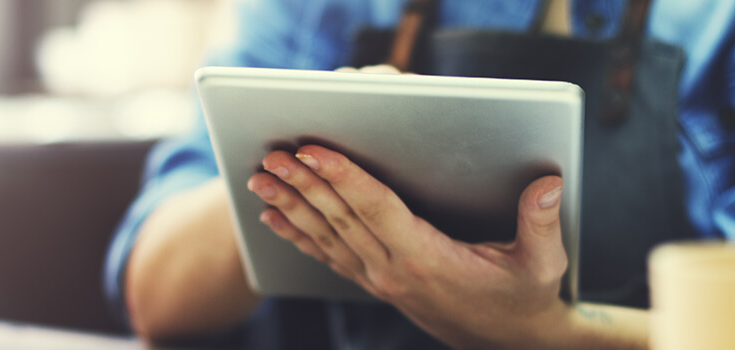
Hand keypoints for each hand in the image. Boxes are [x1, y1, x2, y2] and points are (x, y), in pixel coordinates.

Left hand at [247, 145, 569, 348]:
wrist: (506, 342)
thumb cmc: (524, 298)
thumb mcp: (543, 264)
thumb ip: (541, 222)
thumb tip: (548, 182)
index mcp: (425, 259)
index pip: (375, 208)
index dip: (343, 177)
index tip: (312, 151)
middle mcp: (392, 270)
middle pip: (339, 218)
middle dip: (303, 184)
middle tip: (271, 155)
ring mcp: (378, 279)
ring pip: (326, 236)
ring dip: (291, 206)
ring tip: (260, 180)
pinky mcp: (375, 282)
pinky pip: (328, 256)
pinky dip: (299, 235)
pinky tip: (275, 219)